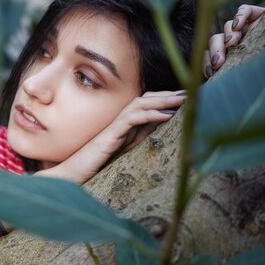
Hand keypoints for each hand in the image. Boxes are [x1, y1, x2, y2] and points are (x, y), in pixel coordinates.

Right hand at [37, 91, 185, 184]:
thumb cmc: (96, 162)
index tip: (185, 97)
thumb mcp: (126, 146)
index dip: (165, 99)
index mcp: (124, 123)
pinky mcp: (111, 133)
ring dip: (162, 101)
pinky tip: (166, 116)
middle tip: (190, 92)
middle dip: (168, 95)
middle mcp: (120, 120)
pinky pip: (133, 119)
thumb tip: (161, 121)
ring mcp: (115, 125)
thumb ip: (140, 133)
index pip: (146, 104)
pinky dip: (151, 115)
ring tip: (182, 100)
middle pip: (145, 99)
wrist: (74, 172)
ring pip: (140, 104)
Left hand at [204, 4, 264, 77]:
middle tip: (220, 61)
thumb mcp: (249, 77)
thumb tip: (196, 96)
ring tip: (233, 43)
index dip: (208, 62)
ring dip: (228, 35)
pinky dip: (239, 16)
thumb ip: (229, 81)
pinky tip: (238, 26)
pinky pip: (244, 10)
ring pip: (227, 27)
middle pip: (215, 40)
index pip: (210, 55)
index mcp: (229, 56)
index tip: (211, 73)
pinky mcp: (257, 14)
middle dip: (215, 50)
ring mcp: (245, 27)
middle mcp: (235, 42)